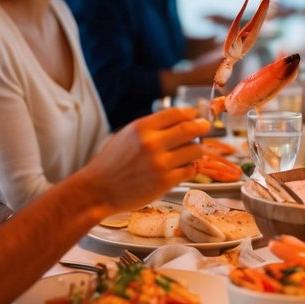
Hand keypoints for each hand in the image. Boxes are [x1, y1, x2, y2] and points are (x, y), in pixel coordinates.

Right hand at [85, 107, 209, 212]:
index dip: (191, 113)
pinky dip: (191, 167)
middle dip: (202, 127)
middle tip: (206, 127)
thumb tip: (181, 119)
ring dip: (196, 150)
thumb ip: (152, 127)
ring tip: (191, 152)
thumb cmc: (112, 162)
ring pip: (194, 150)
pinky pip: (190, 170)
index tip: (196, 115)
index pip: (176, 113)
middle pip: (190, 129)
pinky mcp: (164, 182)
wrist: (98, 190)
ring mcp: (159, 163)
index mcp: (142, 127)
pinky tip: (185, 167)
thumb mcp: (128, 134)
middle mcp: (152, 143)